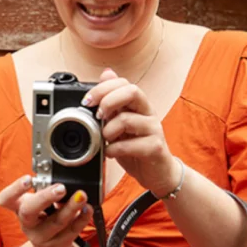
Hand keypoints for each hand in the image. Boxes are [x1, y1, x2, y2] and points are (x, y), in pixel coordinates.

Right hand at [0, 174, 91, 246]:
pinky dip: (82, 218)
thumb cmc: (45, 220)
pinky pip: (72, 231)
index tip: (29, 178)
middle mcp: (27, 223)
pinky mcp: (59, 244)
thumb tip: (64, 178)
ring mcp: (42, 236)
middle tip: (61, 188)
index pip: (6, 199)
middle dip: (45, 197)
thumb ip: (47, 191)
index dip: (14, 189)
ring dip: (71, 207)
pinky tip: (88, 209)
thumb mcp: (40, 205)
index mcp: (19, 209)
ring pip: (56, 222)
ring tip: (82, 196)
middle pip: (29, 211)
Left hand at [83, 68, 181, 197]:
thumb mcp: (120, 122)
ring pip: (128, 119)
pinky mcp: (155, 147)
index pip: (124, 83)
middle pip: (132, 91)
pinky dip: (115, 149)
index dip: (103, 88)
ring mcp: (153, 129)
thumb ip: (113, 101)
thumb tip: (106, 73)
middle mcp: (148, 112)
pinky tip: (110, 152)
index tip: (87, 101)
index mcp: (138, 104)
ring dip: (108, 130)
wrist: (158, 172)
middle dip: (108, 100)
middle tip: (97, 115)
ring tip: (105, 139)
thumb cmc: (137, 147)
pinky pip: (132, 145)